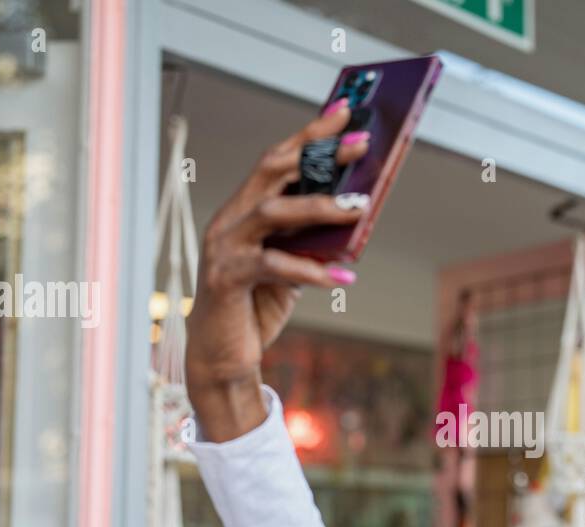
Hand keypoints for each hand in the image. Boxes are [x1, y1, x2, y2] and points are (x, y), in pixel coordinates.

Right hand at [185, 100, 369, 440]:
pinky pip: (274, 266)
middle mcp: (229, 220)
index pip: (277, 159)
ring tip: (359, 208)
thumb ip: (311, 241)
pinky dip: (312, 270)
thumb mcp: (290, 268)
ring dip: (320, 208)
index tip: (345, 110)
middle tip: (362, 145)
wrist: (222, 358)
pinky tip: (344, 277)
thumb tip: (354, 216)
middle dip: (320, 154)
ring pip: (274, 212)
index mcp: (243, 209)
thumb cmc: (256, 307)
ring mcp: (223, 247)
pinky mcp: (226, 279)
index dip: (310, 132)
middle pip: (274, 171)